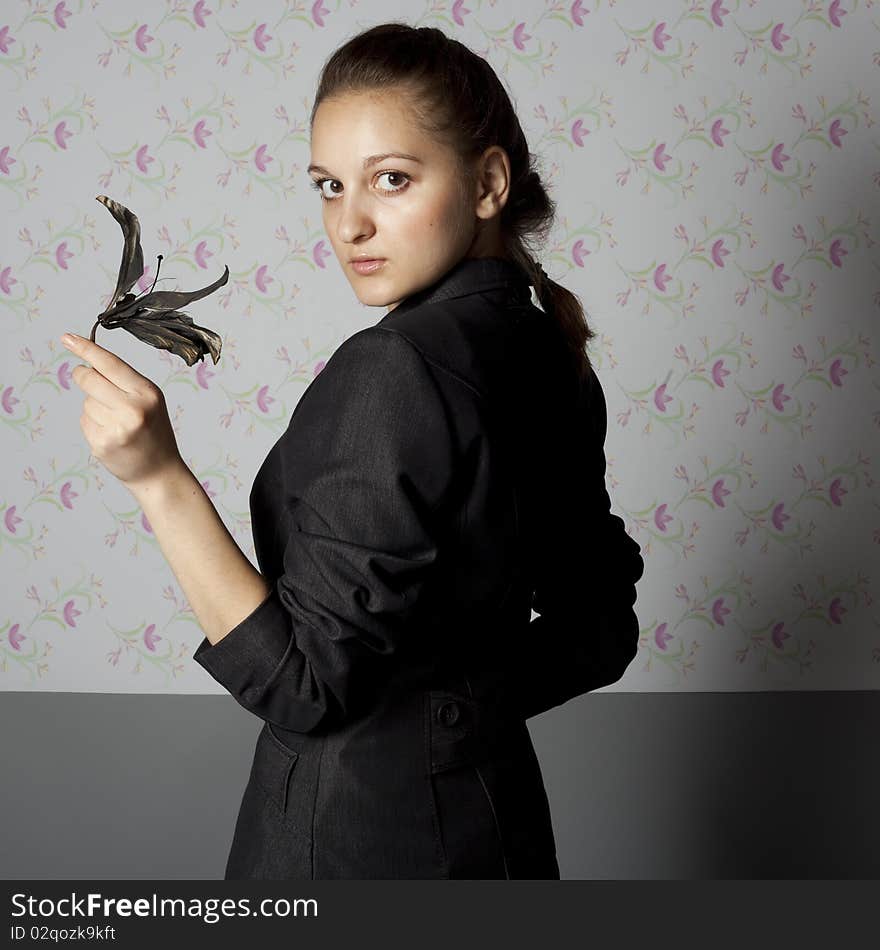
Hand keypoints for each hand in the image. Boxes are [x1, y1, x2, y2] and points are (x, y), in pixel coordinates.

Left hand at [61, 333, 184, 491]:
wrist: (160, 472)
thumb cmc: (154, 431)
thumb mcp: (150, 400)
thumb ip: (124, 382)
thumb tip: (86, 364)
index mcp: (147, 393)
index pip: (109, 363)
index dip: (85, 348)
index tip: (66, 338)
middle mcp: (132, 409)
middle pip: (88, 379)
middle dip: (84, 377)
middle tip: (92, 384)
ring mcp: (116, 428)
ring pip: (86, 402)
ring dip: (94, 408)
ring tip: (117, 423)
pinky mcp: (101, 444)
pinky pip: (84, 421)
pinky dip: (93, 425)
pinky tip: (111, 436)